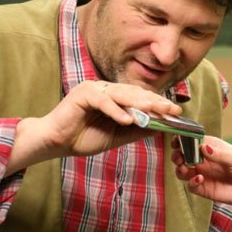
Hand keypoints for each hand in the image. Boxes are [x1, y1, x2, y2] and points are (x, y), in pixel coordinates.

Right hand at [7, 80, 181, 174]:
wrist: (55, 143)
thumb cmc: (84, 138)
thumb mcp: (117, 136)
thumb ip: (137, 130)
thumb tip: (161, 127)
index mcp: (115, 96)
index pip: (141, 97)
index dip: (159, 103)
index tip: (176, 112)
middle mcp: (106, 88)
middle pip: (135, 93)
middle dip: (154, 102)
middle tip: (171, 109)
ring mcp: (94, 88)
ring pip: (122, 94)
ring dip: (139, 104)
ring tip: (155, 111)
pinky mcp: (82, 94)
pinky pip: (103, 101)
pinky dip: (116, 111)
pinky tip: (128, 120)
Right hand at [172, 135, 231, 206]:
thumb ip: (218, 154)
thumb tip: (202, 146)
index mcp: (210, 147)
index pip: (191, 141)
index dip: (182, 140)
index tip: (177, 141)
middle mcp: (204, 160)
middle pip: (183, 156)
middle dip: (177, 155)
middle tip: (178, 157)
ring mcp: (202, 174)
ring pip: (182, 171)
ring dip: (180, 169)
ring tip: (185, 168)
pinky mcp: (204, 188)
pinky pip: (191, 186)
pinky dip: (191, 182)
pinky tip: (199, 178)